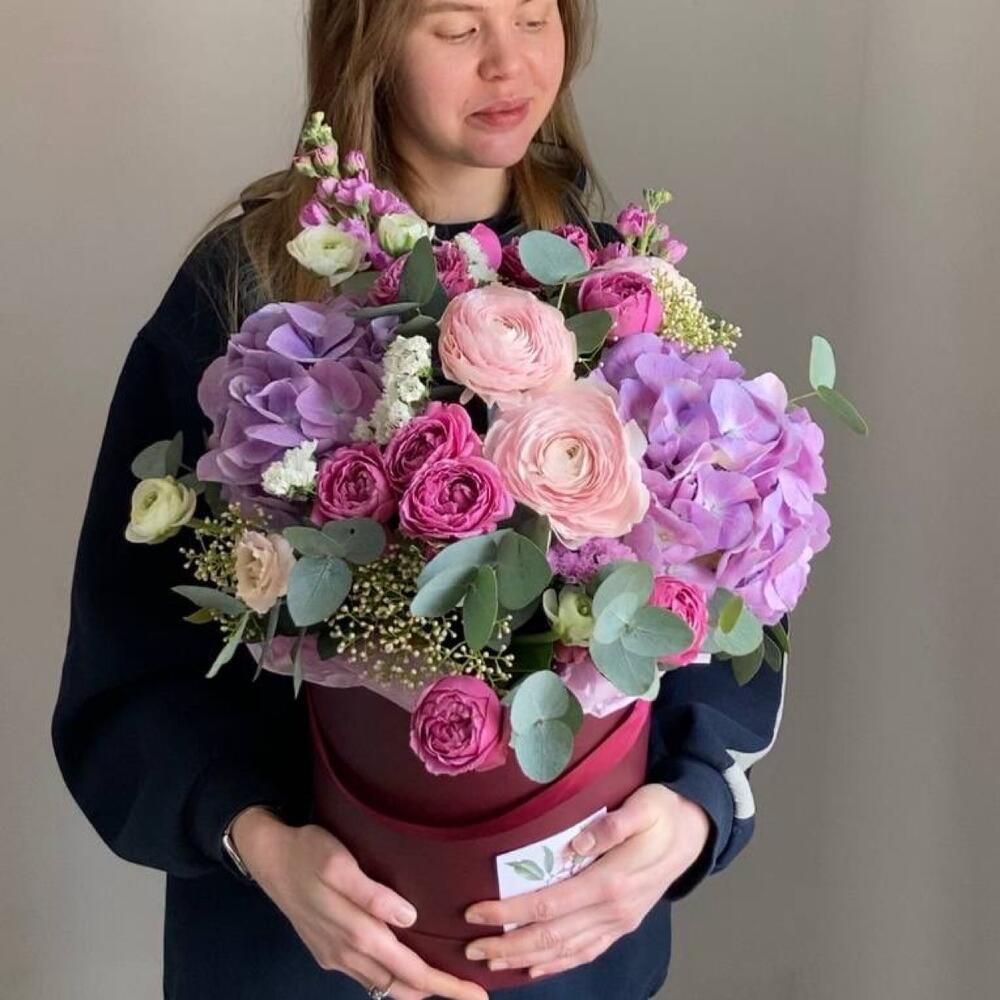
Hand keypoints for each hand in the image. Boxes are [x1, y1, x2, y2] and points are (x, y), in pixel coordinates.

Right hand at [232, 807, 487, 999]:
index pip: (409, 970)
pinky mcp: (327, 951)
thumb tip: (408, 917)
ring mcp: (335, 956)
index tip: (474, 993)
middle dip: (436, 991)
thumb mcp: (338, 863)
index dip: (443, 984)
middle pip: (399, 984)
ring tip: (445, 983)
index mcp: (355, 933)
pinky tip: (403, 967)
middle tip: (472, 992)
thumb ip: (371, 894)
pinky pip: (366, 976)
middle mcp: (347, 954)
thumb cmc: (308, 852)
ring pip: (382, 984)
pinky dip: (391, 978)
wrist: (269, 858)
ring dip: (413, 988)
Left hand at [461, 784, 710, 978]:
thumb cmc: (663, 812)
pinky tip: (535, 968)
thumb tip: (577, 844)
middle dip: (508, 944)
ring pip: (565, 950)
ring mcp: (619, 922)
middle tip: (471, 948)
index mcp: (612, 881)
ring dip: (526, 958)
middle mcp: (613, 910)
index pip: (550, 904)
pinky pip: (586, 952)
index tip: (476, 912)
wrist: (695, 831)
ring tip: (491, 962)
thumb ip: (613, 825)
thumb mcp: (643, 806)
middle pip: (551, 936)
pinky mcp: (622, 924)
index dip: (510, 912)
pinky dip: (557, 964)